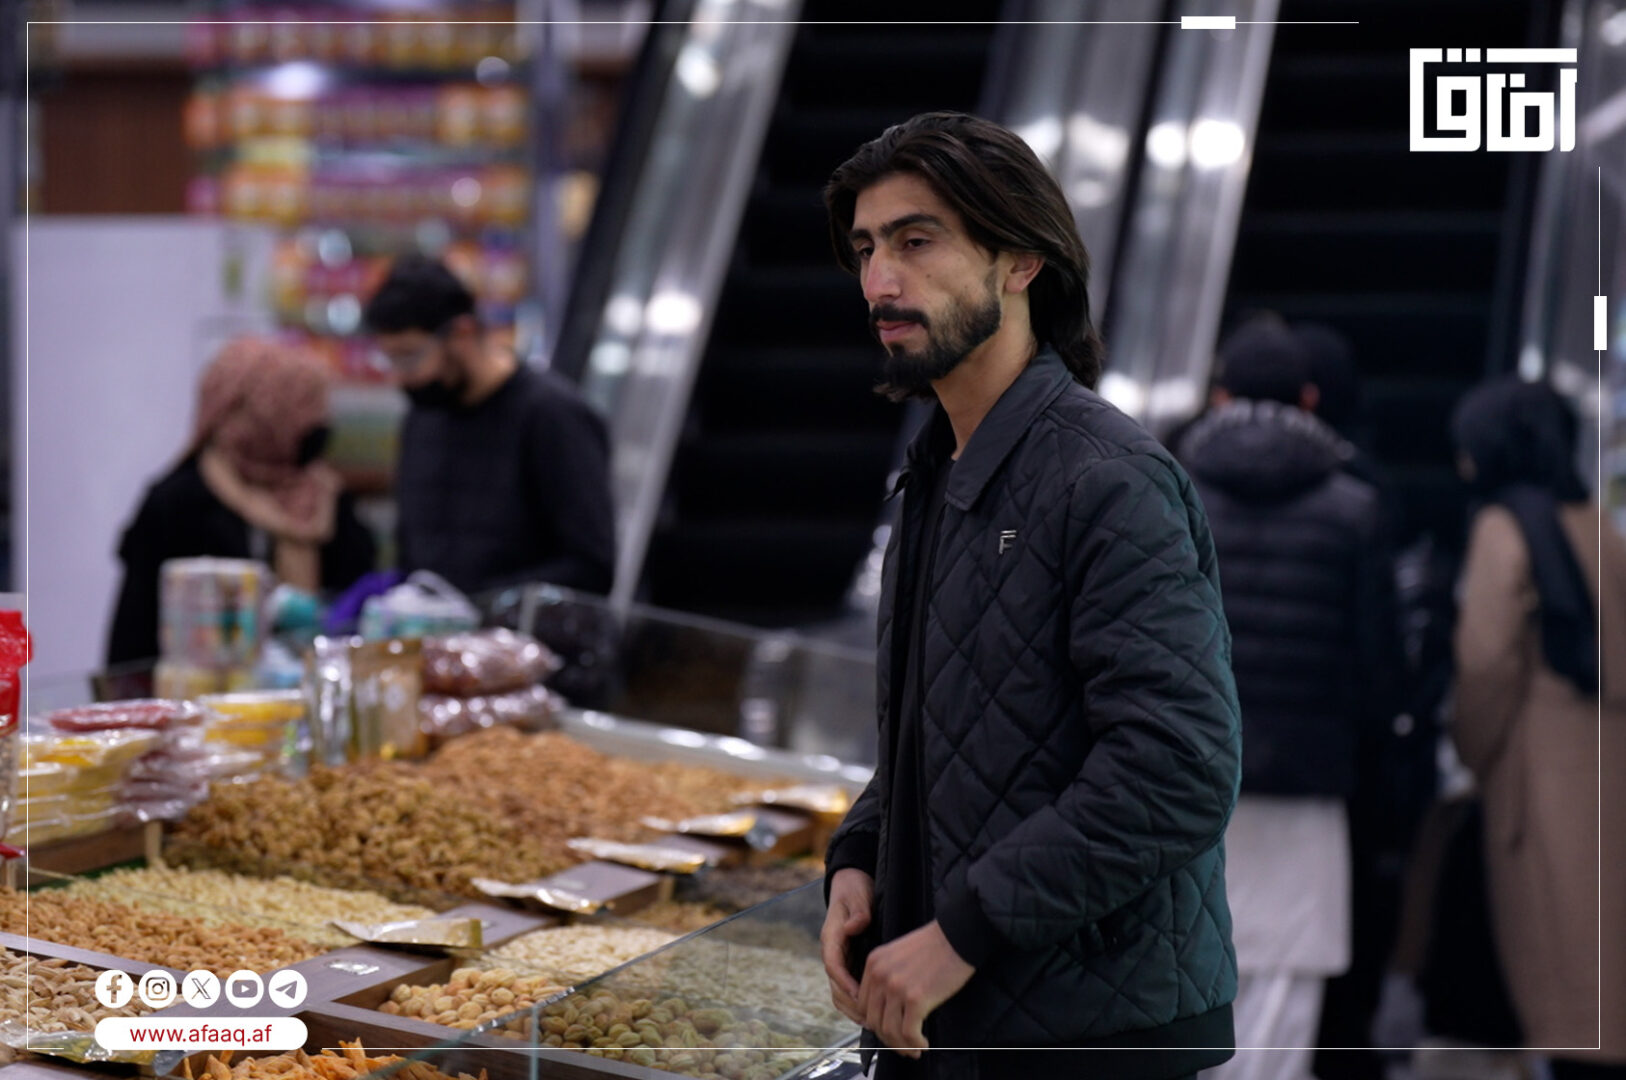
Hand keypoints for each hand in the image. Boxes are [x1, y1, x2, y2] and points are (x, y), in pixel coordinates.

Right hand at [821, 868, 873, 1024]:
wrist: (851, 883)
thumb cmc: (855, 888)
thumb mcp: (858, 896)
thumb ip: (858, 911)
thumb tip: (854, 925)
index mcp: (831, 936)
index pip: (833, 965)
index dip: (844, 982)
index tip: (860, 995)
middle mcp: (832, 950)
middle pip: (834, 984)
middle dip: (851, 1002)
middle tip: (870, 1017)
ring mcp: (838, 957)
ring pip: (838, 990)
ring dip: (852, 1007)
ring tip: (871, 1022)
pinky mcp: (847, 961)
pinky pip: (846, 987)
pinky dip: (855, 1002)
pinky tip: (870, 1012)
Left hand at [858, 920, 973, 1057]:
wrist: (957, 935)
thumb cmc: (935, 945)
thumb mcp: (899, 954)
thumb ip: (887, 976)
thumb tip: (889, 1009)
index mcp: (873, 963)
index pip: (863, 1004)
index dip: (876, 1023)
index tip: (889, 1031)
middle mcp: (879, 976)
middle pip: (874, 1021)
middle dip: (887, 1038)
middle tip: (902, 1045)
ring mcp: (896, 988)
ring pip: (889, 1030)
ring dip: (901, 1045)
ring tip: (914, 1049)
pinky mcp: (915, 999)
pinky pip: (908, 1033)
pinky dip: (915, 1043)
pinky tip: (923, 1044)